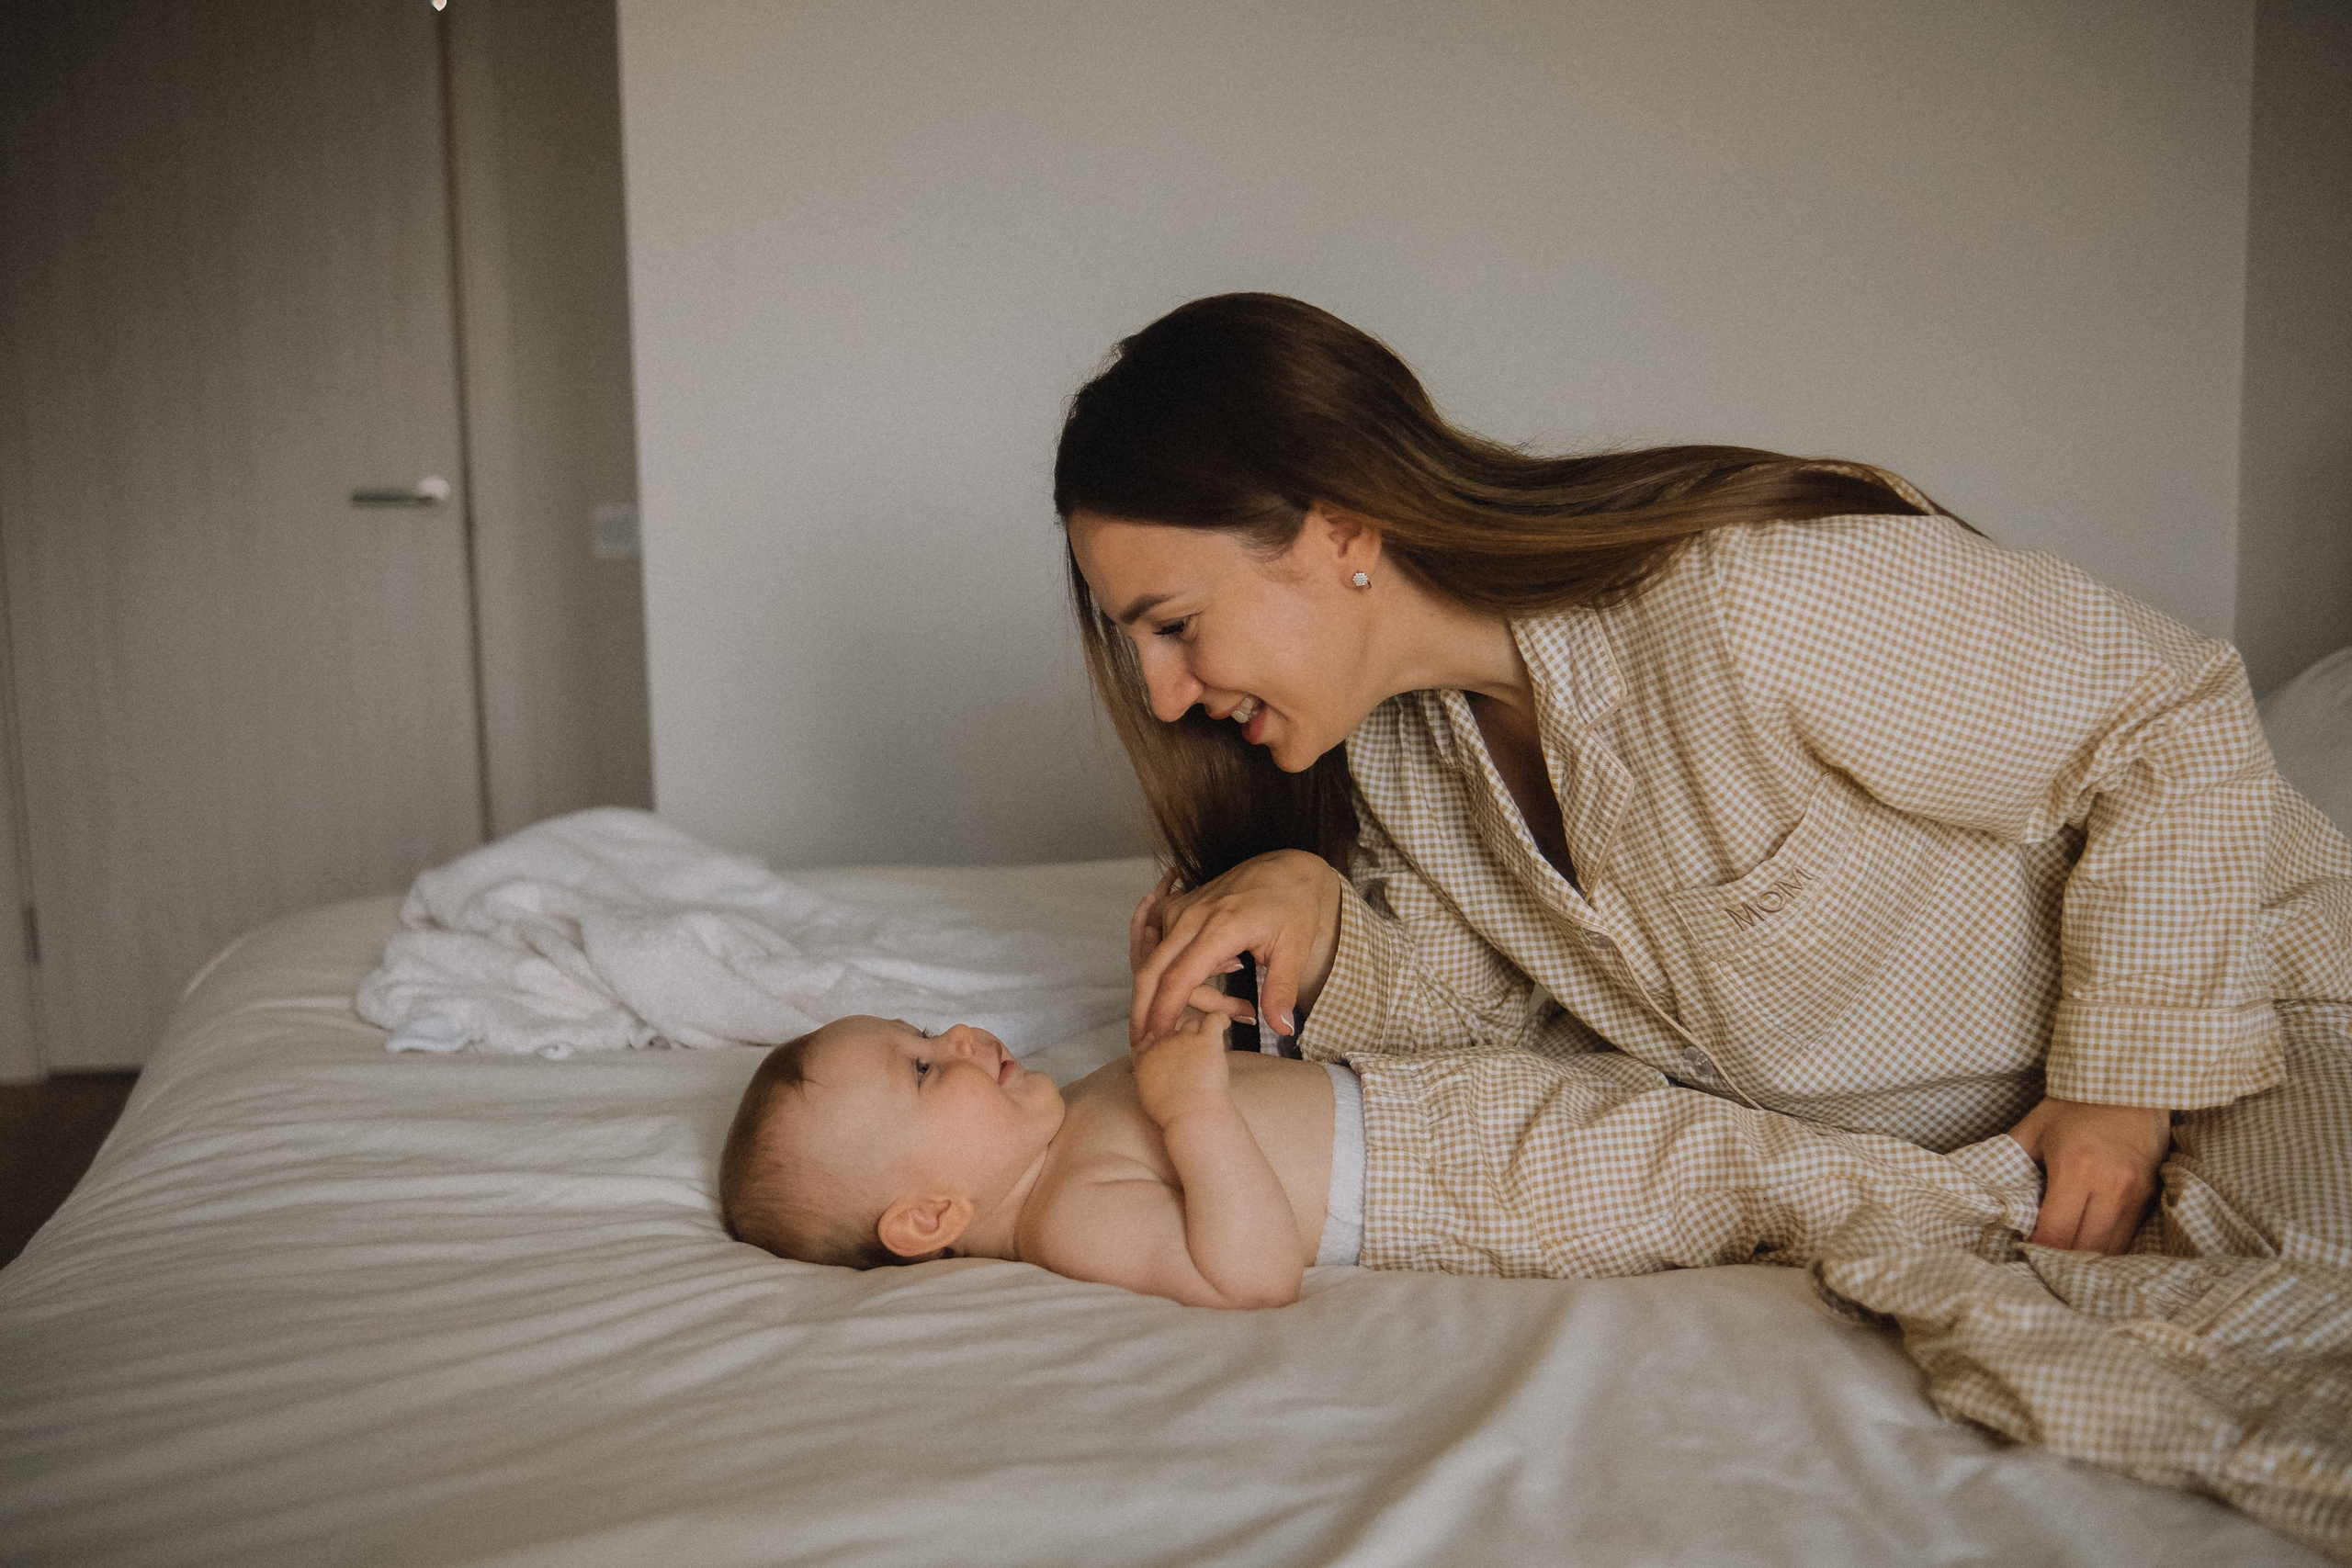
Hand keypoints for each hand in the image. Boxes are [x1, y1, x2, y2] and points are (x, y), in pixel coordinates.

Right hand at [1131, 850, 1343, 1046]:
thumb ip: (1282, 990)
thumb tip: (1284, 1028)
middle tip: (1139, 1045)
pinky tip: (1214, 973)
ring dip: (1164, 992)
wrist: (1287, 867)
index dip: (1163, 1013)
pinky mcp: (1179, 908)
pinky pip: (1161, 945)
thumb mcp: (1295, 949)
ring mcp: (1181, 910)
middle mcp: (1192, 917)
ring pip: (1154, 960)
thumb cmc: (1293, 907)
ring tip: (1205, 1011)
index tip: (1154, 1043)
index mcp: (1220, 928)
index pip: (1179, 978)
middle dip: (1142, 1010)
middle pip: (1151, 969)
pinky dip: (1169, 969)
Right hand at [1131, 986, 1253, 1128]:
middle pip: (1170, 1029)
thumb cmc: (1173, 1114)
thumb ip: (1148, 1076)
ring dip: (1198, 1031)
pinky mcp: (1206, 1040)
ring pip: (1191, 1022)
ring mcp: (1184, 1039)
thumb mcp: (1148, 1095)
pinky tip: (1224, 1024)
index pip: (1149, 1037)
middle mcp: (1162, 1044)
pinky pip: (1214, 1018)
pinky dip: (1220, 1019)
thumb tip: (1154, 1073)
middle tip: (1192, 1053)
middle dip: (1180, 1038)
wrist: (1192, 1116)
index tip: (1169, 1049)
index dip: (1160, 1041)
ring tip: (1207, 1043)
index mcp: (1145, 1058)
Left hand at [2006, 1096, 2170, 1253]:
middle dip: (2059, 1260)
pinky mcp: (2149, 1195)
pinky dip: (2105, 1247)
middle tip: (2038, 1263)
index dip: (2037, 1251)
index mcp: (2076, 1168)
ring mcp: (2134, 1193)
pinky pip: (2126, 1236)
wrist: (2128, 1084)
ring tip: (2061, 1261)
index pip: (2056, 1231)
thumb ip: (2010, 1161)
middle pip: (2084, 1246)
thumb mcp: (2033, 1129)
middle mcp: (2110, 1185)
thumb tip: (1988, 1194)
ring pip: (2109, 1248)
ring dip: (2084, 1258)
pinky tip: (2086, 1248)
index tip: (2021, 1255)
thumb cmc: (2073, 1105)